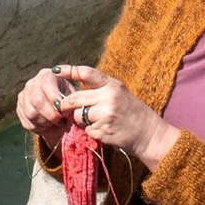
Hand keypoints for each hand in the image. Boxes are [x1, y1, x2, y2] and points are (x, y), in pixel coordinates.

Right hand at [12, 64, 82, 150]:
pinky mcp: (19, 109)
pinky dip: (39, 127)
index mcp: (46, 75)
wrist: (56, 106)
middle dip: (51, 114)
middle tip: (60, 120)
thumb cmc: (67, 99)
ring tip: (55, 122)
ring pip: (31, 113)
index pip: (46, 84)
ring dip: (45, 122)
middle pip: (37, 100)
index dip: (55, 99)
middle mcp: (32, 84)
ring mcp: (23, 96)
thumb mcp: (73, 94)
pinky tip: (47, 124)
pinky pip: (27, 122)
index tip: (63, 110)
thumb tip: (70, 108)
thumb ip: (72, 98)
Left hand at [59, 70, 174, 169]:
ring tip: (96, 121)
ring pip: (78, 116)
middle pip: (75, 98)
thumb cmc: (133, 112)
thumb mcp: (120, 93)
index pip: (86, 73)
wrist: (148, 133)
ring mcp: (105, 114)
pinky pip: (86, 130)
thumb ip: (100, 90)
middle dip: (65, 104)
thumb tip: (74, 94)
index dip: (69, 70)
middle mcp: (108, 97)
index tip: (56, 70)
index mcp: (112, 85)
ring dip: (81, 120)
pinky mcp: (103, 130)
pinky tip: (103, 130)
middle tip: (62, 108)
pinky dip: (91, 131)